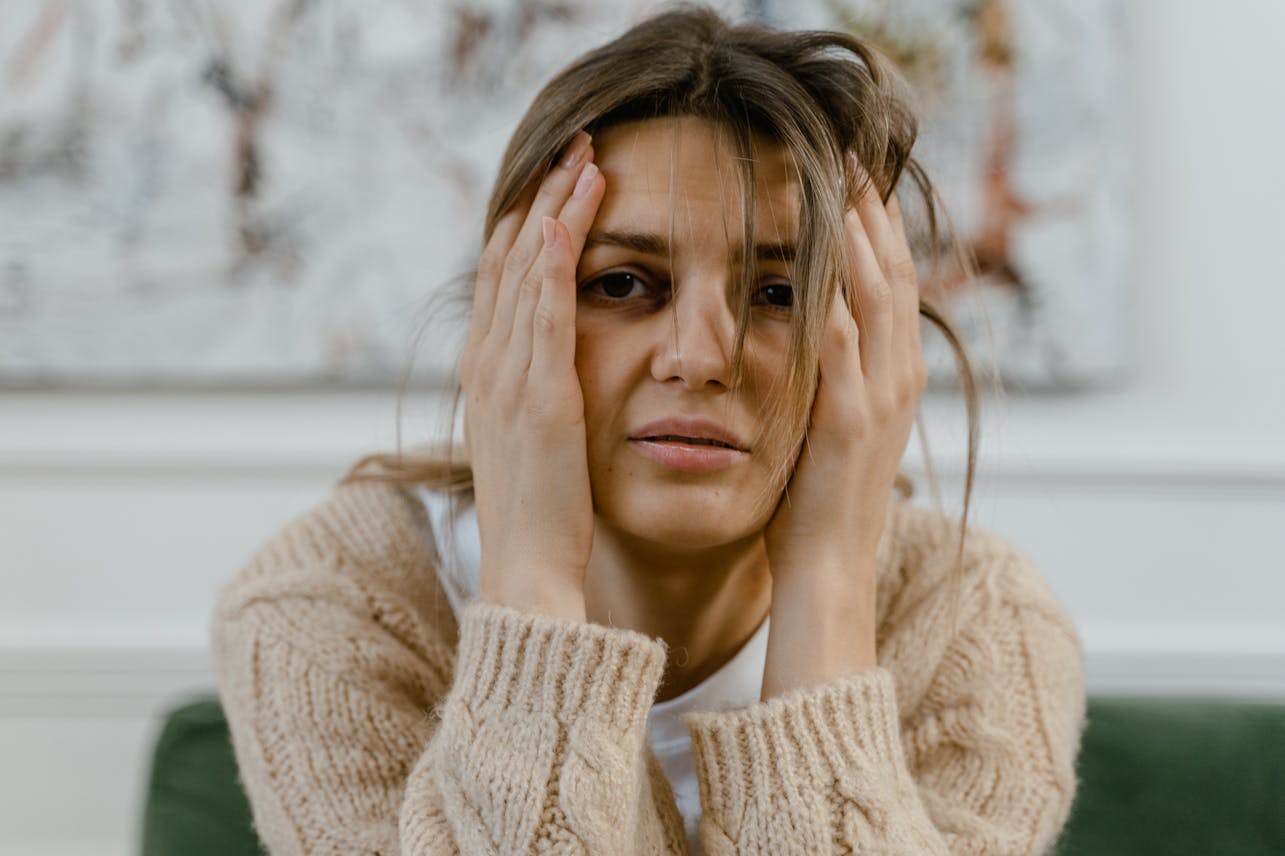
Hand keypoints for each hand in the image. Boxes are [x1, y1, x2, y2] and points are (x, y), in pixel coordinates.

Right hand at [459, 130, 605, 615]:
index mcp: (489, 374)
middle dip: (544, 196)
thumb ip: (537, 399)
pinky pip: (543, 312)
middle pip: (511, 258)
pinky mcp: (537, 395)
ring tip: (586, 157)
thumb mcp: (533, 446)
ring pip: (527, 271)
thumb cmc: (541, 518)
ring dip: (556, 209)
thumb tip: (555, 373)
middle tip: (575, 144)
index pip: (505, 279)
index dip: (530, 223)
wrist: (526, 574)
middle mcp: (487, 365)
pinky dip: (554, 261)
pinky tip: (570, 218)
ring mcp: (507, 377)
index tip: (559, 180)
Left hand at [763, 163, 925, 595]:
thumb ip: (835, 378)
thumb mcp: (835, 428)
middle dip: (873, 211)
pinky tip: (812, 248)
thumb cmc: (819, 504)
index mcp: (897, 377)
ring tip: (837, 176)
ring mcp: (879, 396)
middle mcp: (899, 377)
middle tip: (851, 154)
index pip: (895, 283)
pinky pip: (839, 338)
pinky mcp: (848, 417)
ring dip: (856, 231)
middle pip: (894, 272)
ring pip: (875, 293)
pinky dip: (828, 289)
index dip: (881, 228)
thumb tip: (812, 335)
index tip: (860, 178)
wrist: (828, 570)